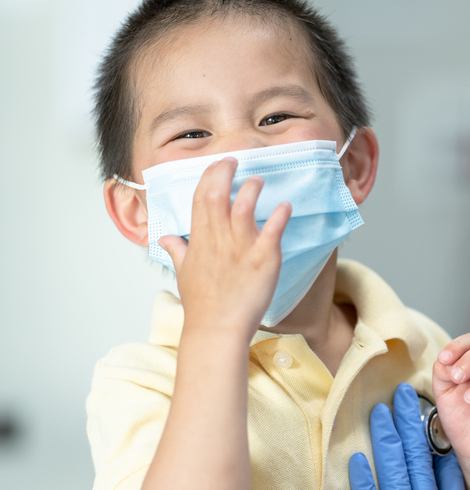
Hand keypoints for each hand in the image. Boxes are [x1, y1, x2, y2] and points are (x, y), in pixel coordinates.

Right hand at [158, 157, 290, 337]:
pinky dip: (280, 216)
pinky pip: (273, 232)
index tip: (218, 164)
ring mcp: (241, 249)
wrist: (217, 330)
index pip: (200, 198)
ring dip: (252, 190)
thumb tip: (164, 238)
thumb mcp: (183, 274)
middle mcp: (218, 240)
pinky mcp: (263, 260)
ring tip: (260, 179)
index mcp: (199, 240)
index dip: (210, 176)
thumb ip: (176, 251)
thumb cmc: (202, 305)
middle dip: (226, 173)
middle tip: (236, 160)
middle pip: (218, 195)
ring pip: (244, 208)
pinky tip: (286, 205)